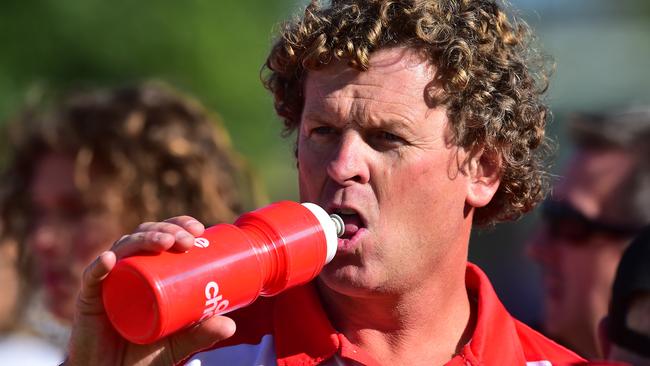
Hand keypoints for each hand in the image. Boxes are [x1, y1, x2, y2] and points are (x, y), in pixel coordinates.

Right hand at [64, 216, 236, 365]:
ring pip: (122, 249)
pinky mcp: (88, 299)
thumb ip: (200, 334)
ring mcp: (107, 282)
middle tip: (188, 240)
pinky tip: (110, 260)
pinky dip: (99, 267)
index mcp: (147, 270)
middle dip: (167, 230)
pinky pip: (91, 278)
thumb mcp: (177, 343)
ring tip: (165, 243)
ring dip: (144, 239)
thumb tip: (231, 326)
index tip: (199, 229)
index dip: (177, 226)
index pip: (161, 237)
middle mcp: (127, 269)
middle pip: (144, 236)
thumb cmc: (142, 353)